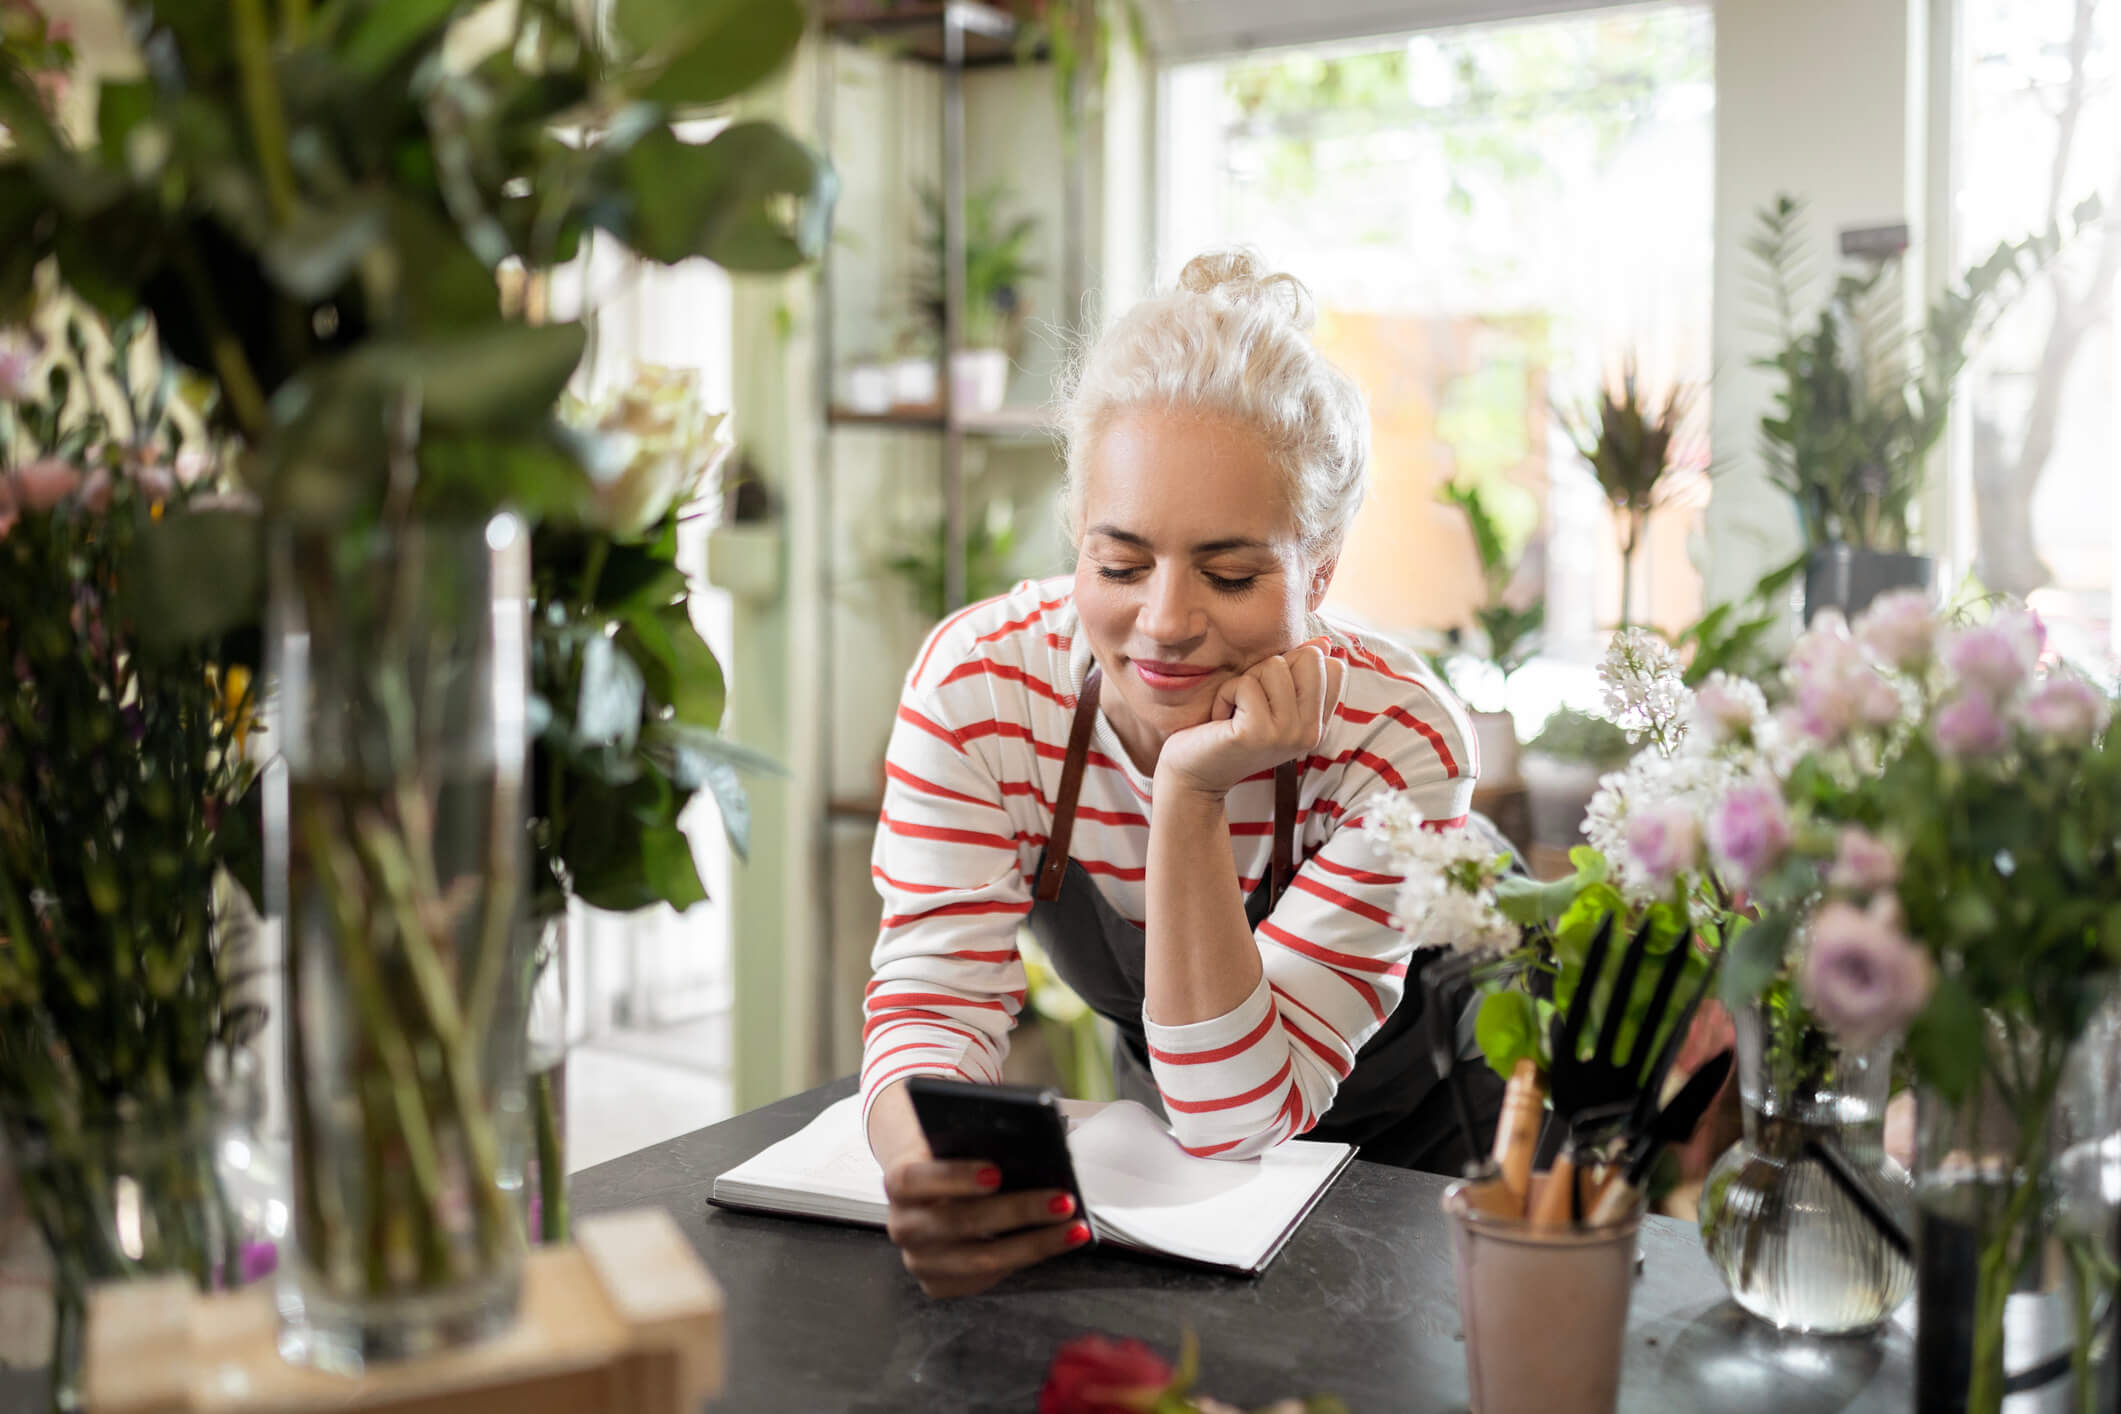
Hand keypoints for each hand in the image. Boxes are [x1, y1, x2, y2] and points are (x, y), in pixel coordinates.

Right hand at [881, 1158, 1090, 1297]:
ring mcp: (919, 1261)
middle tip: (1063, 1200)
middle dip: (1018, 1211)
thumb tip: (1032, 1150)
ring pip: (980, 1259)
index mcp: (899, 1183)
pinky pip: (986, 1279)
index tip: (996, 1172)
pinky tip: (1055, 1244)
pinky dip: (1025, 1260)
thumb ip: (978, 1145)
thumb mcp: (955, 1144)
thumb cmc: (951, 1160)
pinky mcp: (938, 1284)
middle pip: (959, 1222)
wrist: (927, 1192)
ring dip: (1034, 1243)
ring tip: (1073, 1227)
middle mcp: (903, 1226)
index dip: (954, 1177)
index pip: (915, 1179)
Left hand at [1155, 637, 1344, 799]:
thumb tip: (1323, 642)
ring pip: (1274, 666)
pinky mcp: (1258, 733)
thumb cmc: (1229, 730)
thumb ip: (1297, 671)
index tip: (1270, 695)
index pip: (1334, 667)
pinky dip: (1225, 694)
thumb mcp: (1270, 699)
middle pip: (1309, 658)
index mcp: (1318, 724)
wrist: (1195, 774)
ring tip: (1235, 711)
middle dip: (1270, 668)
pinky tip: (1221, 719)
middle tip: (1250, 700)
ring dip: (1244, 682)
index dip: (1295, 665)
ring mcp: (1287, 735)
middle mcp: (1311, 732)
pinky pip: (1245, 684)